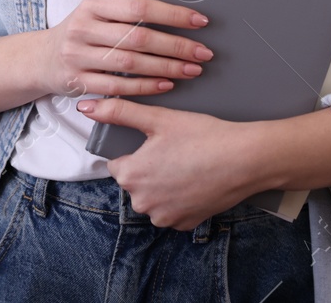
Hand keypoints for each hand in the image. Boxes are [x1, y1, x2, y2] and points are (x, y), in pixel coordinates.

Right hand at [38, 0, 212, 100]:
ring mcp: (78, 56)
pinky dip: (147, 87)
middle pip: (138, 38)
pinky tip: (167, 85)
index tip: (200, 21)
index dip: (172, 14)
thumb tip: (177, 16)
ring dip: (167, 68)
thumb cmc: (82, 32)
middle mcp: (83, 28)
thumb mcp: (97, 13)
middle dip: (176, 46)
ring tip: (192, 69)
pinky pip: (119, 87)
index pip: (139, 7)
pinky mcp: (78, 81)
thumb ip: (128, 14)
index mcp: (93, 4)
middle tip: (203, 52)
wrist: (42, 59)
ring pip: (131, 64)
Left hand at [76, 97, 267, 230]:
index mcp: (131, 176)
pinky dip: (179, 198)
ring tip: (185, 165)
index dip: (135, 151)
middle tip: (173, 151)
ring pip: (153, 198)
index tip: (155, 143)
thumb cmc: (201, 136)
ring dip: (162, 185)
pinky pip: (172, 211)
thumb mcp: (157, 118)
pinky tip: (194, 181)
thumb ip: (118, 112)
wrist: (244, 160)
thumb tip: (86, 107)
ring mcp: (165, 217)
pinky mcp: (185, 224)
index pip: (117, 165)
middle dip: (148, 168)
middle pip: (135, 183)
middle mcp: (143, 203)